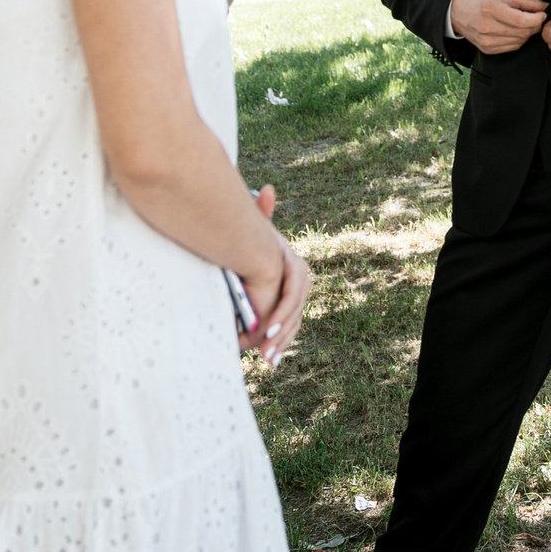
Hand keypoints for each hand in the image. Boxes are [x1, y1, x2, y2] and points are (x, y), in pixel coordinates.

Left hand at [239, 210, 311, 366]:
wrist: (249, 252)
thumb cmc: (250, 240)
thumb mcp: (255, 229)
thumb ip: (262, 213)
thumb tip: (267, 190)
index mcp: (296, 266)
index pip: (295, 292)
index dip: (282, 311)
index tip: (264, 328)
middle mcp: (301, 284)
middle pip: (295, 313)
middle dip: (281, 333)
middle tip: (264, 352)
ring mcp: (296, 298)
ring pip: (293, 325)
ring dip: (282, 344)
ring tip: (268, 361)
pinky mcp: (288, 312)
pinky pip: (288, 329)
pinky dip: (281, 344)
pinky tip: (272, 361)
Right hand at [452, 0, 547, 53]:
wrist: (457, 11)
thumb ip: (527, 1)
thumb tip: (546, 7)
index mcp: (491, 9)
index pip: (522, 20)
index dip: (537, 19)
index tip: (543, 14)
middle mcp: (487, 27)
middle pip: (522, 32)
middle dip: (534, 26)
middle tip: (536, 18)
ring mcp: (486, 41)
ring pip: (519, 41)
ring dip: (527, 33)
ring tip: (523, 23)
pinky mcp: (487, 49)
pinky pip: (512, 47)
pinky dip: (518, 40)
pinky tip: (514, 31)